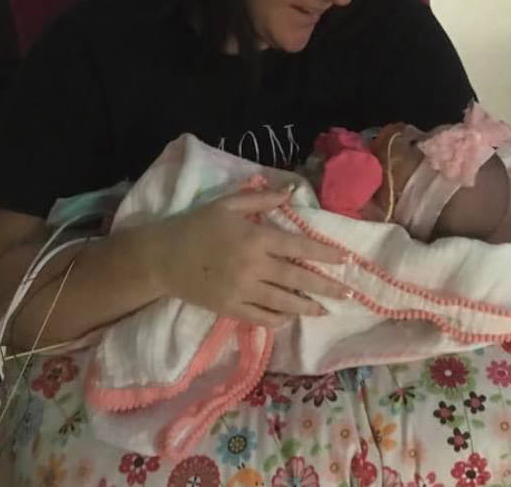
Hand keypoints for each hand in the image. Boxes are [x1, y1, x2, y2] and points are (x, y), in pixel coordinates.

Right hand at [156, 187, 348, 326]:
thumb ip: (262, 198)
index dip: (325, 254)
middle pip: (297, 279)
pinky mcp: (231, 309)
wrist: (162, 257)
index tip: (346, 260)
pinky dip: (279, 319)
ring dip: (308, 307)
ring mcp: (242, 291)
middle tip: (348, 294)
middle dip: (326, 287)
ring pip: (283, 303)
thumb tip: (292, 191)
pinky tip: (291, 317)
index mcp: (255, 238)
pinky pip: (262, 317)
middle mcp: (253, 266)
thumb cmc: (197, 225)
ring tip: (326, 309)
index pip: (299, 248)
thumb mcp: (227, 204)